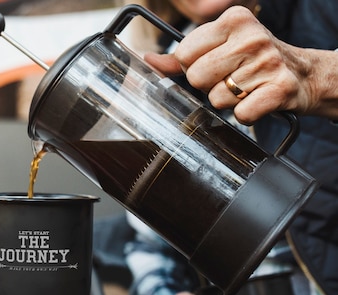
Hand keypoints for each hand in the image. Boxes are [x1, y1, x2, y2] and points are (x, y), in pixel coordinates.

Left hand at [145, 6, 337, 123]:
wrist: (305, 74)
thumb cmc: (254, 61)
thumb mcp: (221, 47)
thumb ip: (182, 57)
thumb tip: (148, 61)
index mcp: (233, 20)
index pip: (184, 53)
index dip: (192, 67)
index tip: (213, 65)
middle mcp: (252, 37)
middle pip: (196, 77)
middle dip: (208, 86)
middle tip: (229, 79)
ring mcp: (268, 63)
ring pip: (216, 99)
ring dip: (227, 102)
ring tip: (245, 89)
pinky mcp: (280, 89)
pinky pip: (241, 115)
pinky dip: (245, 114)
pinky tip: (256, 100)